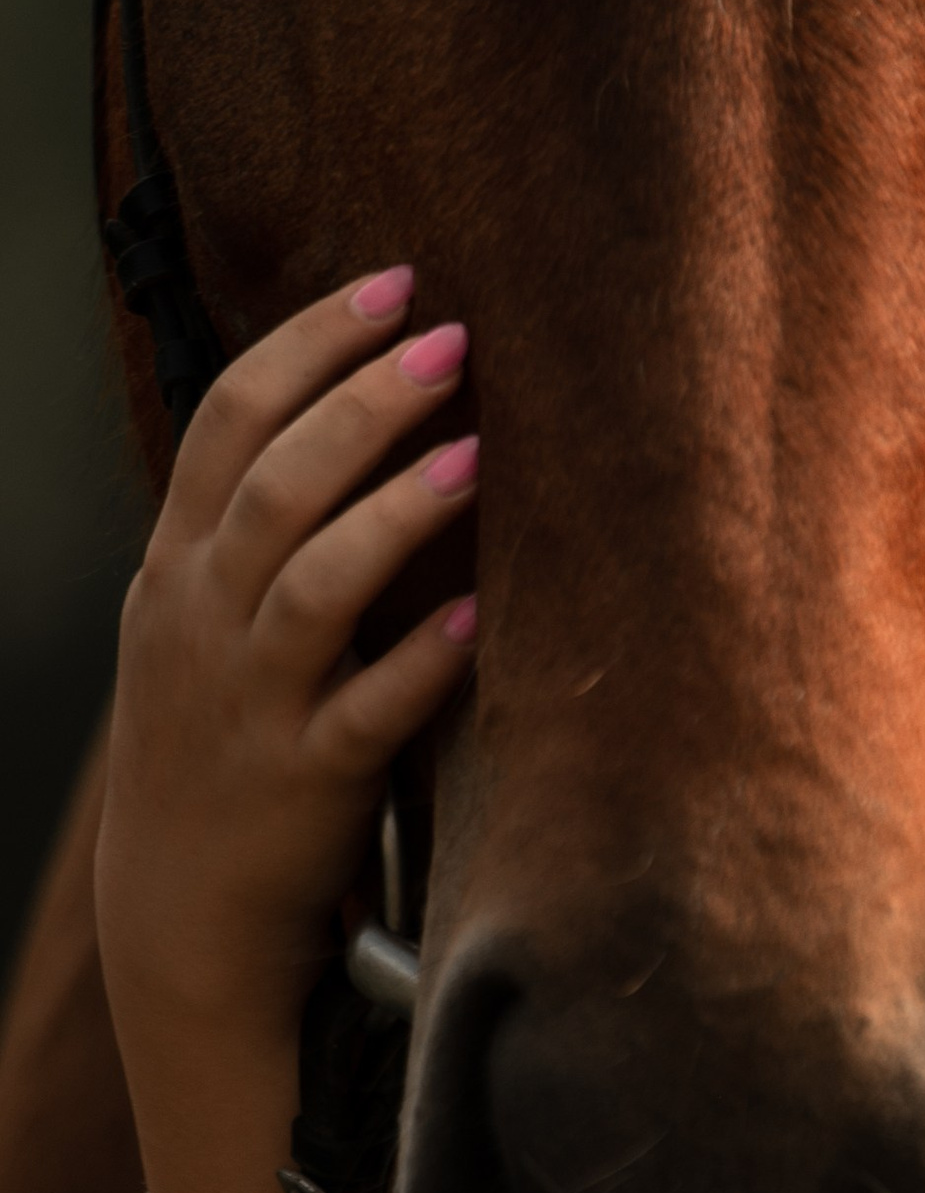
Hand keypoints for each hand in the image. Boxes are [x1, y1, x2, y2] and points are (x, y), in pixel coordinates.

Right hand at [96, 268, 478, 1038]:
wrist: (181, 907)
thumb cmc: (216, 740)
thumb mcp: (196, 621)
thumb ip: (249, 528)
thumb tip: (346, 410)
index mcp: (179, 565)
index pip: (230, 421)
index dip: (309, 345)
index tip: (394, 285)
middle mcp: (205, 620)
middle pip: (274, 484)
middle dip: (361, 403)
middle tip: (450, 339)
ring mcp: (253, 701)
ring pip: (313, 587)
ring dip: (394, 517)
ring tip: (474, 458)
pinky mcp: (310, 780)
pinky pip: (368, 712)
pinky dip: (419, 664)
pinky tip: (476, 622)